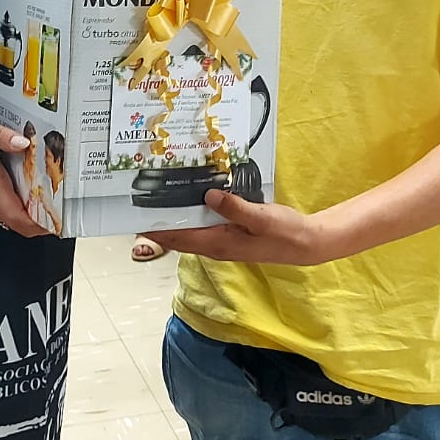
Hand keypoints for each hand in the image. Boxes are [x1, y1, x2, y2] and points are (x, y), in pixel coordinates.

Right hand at [0, 114, 49, 237]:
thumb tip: (23, 142)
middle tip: (59, 205)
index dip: (42, 224)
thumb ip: (1, 135)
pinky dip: (15, 208)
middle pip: (20, 224)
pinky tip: (22, 189)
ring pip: (11, 220)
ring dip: (29, 213)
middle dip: (42, 220)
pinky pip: (1, 213)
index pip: (21, 219)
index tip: (59, 218)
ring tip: (45, 195)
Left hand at [147, 190, 331, 264]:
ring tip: (156, 195)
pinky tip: (189, 196)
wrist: (305, 243)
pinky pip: (202, 224)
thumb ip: (234, 207)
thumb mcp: (261, 217)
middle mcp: (215, 245)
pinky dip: (191, 213)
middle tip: (139, 198)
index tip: (134, 217)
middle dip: (158, 222)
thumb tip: (207, 196)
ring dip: (174, 216)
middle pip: (178, 236)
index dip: (155, 230)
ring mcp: (222, 240)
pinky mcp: (229, 233)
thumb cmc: (284, 232)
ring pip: (189, 229)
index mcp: (219, 243)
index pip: (179, 238)